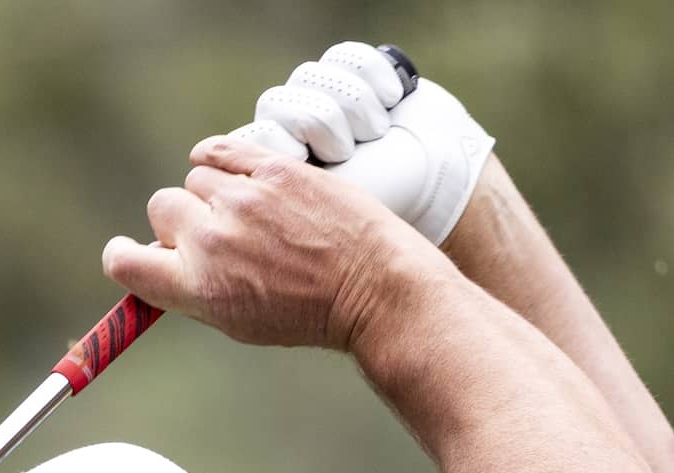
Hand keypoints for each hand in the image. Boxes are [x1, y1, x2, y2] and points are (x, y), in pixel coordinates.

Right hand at [100, 138, 443, 351]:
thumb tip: (159, 259)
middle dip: (179, 221)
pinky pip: (220, 148)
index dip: (123, 254)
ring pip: (197, 177)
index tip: (132, 253)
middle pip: (161, 208)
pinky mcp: (273, 169)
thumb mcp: (238, 319)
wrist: (371, 288)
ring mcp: (243, 200)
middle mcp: (212, 240)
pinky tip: (231, 170)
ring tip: (250, 213)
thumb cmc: (307, 312)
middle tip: (214, 234)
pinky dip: (219, 156)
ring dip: (213, 191)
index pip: (124, 261)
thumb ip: (192, 287)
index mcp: (197, 287)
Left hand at [227, 42, 495, 246]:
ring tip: (375, 133)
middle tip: (347, 152)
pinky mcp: (355, 75)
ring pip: (311, 77)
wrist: (440, 185)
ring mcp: (323, 99)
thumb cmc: (381, 208)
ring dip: (353, 105)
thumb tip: (234, 195)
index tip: (304, 158)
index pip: (248, 138)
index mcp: (276, 168)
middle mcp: (292, 129)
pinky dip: (374, 78)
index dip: (277, 141)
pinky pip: (347, 57)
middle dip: (321, 126)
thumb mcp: (321, 215)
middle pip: (276, 102)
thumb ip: (271, 204)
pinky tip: (391, 100)